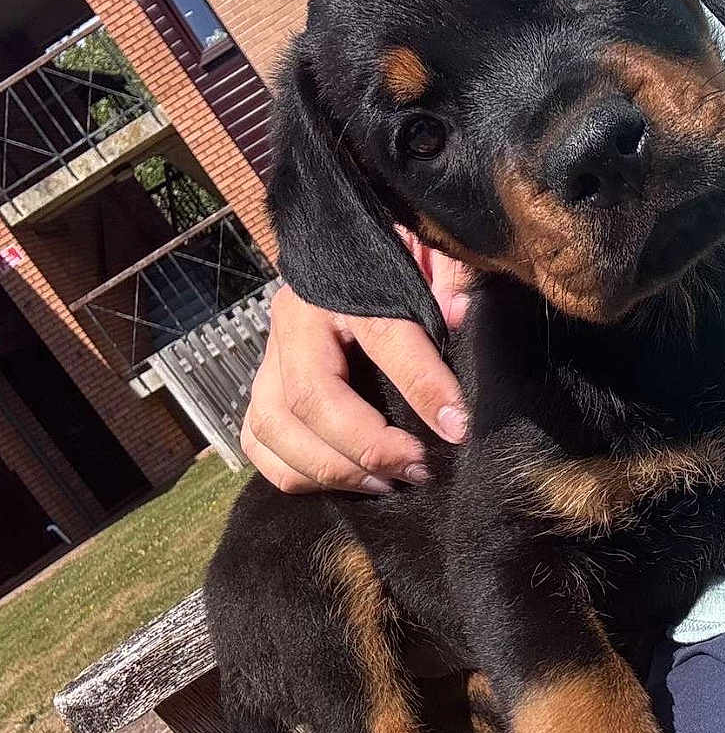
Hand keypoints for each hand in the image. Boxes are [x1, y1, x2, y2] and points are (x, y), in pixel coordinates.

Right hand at [241, 233, 471, 492]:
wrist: (340, 249)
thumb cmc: (392, 261)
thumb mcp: (426, 256)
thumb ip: (447, 278)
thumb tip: (459, 312)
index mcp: (341, 287)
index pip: (383, 338)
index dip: (423, 387)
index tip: (458, 427)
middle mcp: (294, 324)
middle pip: (311, 400)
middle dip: (368, 447)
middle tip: (419, 469)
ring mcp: (269, 360)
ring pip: (274, 429)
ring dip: (333, 469)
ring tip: (388, 483)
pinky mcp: (260, 390)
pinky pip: (258, 444)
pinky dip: (296, 474)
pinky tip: (348, 482)